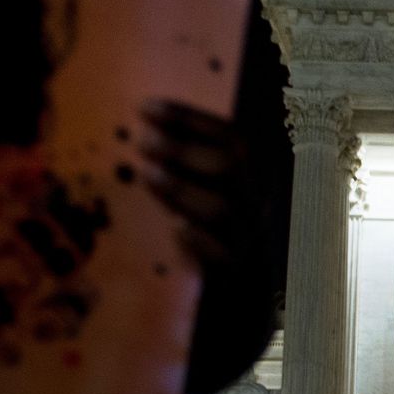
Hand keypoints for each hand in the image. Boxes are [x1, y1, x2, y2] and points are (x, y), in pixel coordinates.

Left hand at [137, 99, 250, 274]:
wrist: (242, 287)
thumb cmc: (212, 227)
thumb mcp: (204, 188)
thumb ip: (185, 161)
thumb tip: (146, 124)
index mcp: (247, 173)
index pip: (227, 135)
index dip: (187, 117)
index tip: (145, 107)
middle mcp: (252, 200)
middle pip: (229, 167)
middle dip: (182, 150)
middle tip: (141, 142)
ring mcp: (245, 235)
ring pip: (222, 209)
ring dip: (181, 189)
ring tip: (146, 175)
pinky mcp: (234, 268)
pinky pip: (221, 254)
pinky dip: (199, 240)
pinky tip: (177, 231)